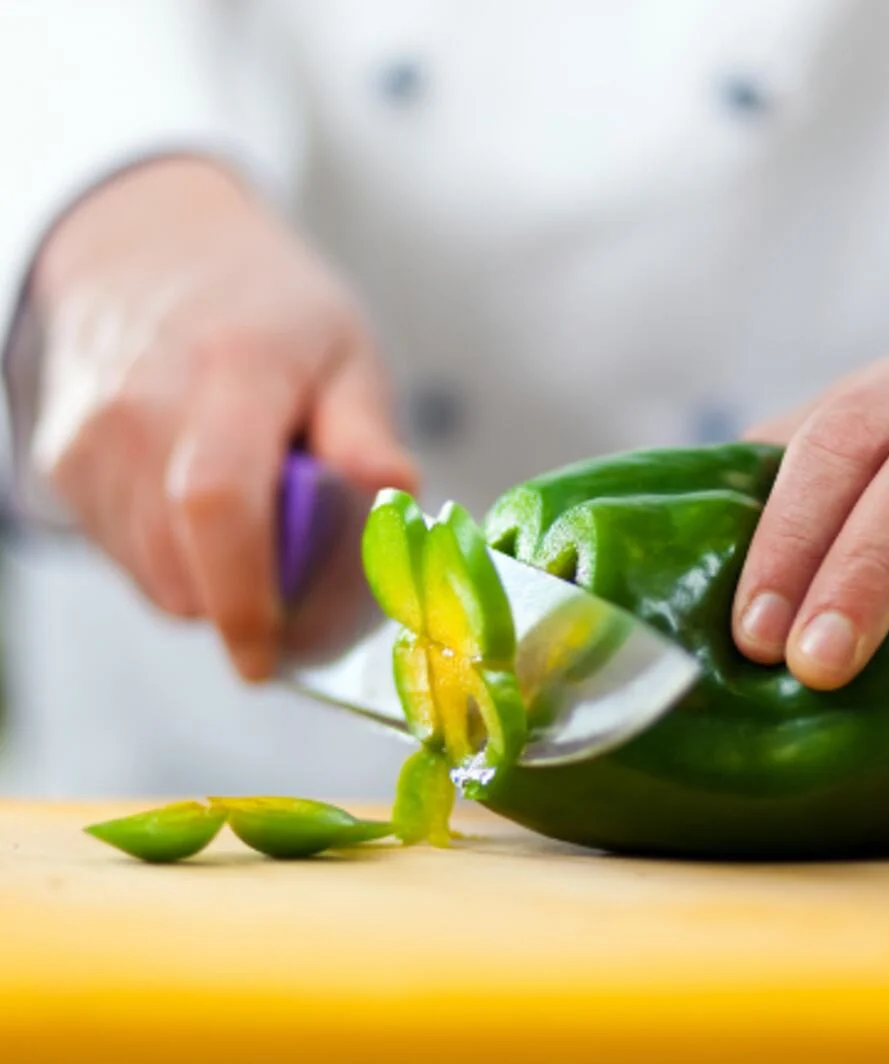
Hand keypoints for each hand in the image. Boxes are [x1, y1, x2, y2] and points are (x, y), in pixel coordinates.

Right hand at [30, 156, 417, 679]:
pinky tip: (205, 507)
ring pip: (152, 577)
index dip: (244, 600)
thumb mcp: (348, 352)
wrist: (149, 253)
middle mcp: (142, 409)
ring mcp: (90, 440)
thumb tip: (393, 509)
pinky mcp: (63, 466)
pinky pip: (126, 556)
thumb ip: (367, 437)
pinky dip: (177, 559)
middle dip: (247, 604)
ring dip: (213, 583)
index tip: (270, 656)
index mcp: (233, 371)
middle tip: (299, 581)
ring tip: (257, 523)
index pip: (219, 505)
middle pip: (182, 566)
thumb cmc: (268, 309)